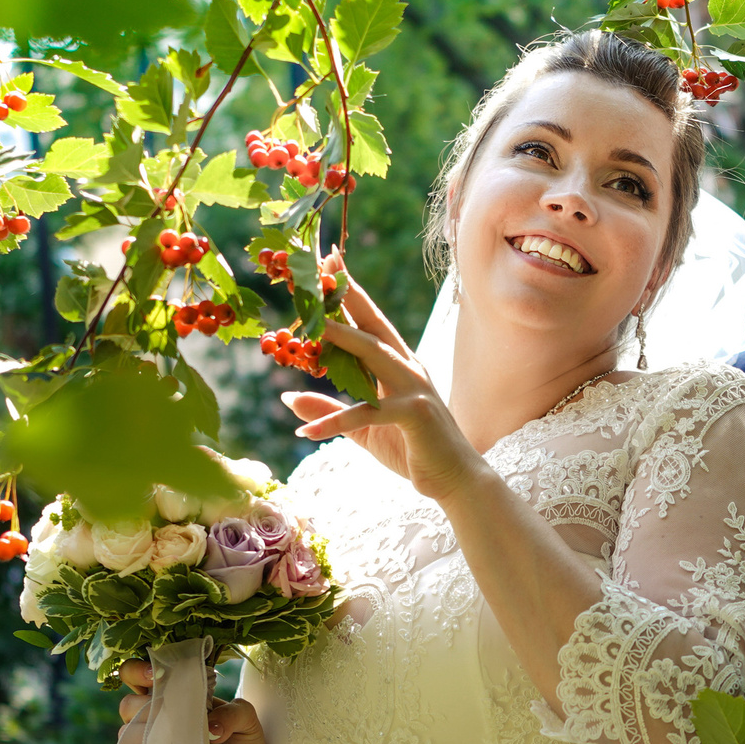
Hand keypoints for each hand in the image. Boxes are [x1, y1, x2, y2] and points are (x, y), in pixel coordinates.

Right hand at [116, 658, 271, 743]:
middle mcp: (156, 719)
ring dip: (146, 737)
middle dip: (144, 707)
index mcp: (174, 697)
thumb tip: (211, 729)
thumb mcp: (245, 719)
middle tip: (168, 715)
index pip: (140, 675)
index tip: (155, 675)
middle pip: (128, 705)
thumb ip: (233, 714)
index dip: (139, 670)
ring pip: (127, 735)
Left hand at [281, 276, 487, 505]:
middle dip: (347, 296)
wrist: (456, 479)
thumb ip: (328, 410)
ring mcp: (414, 389)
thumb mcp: (363, 428)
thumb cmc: (412, 448)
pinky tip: (306, 434)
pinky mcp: (414, 415)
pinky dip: (335, 423)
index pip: (369, 322)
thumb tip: (288, 396)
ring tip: (311, 327)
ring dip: (342, 339)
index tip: (328, 265)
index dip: (349, 294)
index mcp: (398, 365)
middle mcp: (408, 368)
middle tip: (322, 269)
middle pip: (372, 325)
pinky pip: (368, 416)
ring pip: (373, 355)